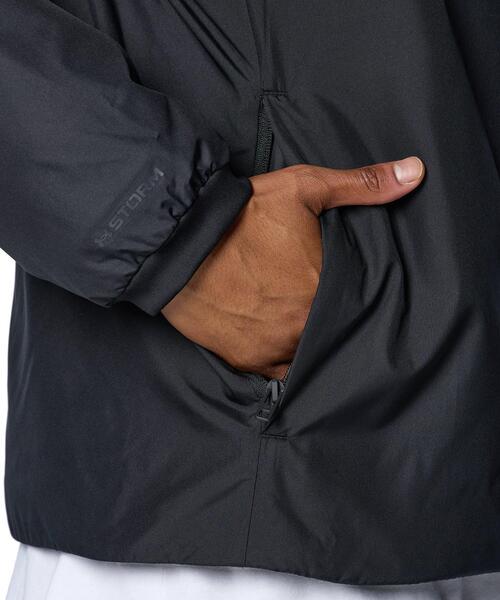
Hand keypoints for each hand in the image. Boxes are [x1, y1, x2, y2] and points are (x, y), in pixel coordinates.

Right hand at [162, 157, 424, 378]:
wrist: (178, 243)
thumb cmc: (242, 215)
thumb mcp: (303, 188)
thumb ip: (363, 185)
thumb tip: (417, 171)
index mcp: (325, 290)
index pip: (355, 301)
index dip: (348, 292)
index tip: (336, 282)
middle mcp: (303, 327)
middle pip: (330, 328)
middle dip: (326, 315)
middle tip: (313, 298)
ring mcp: (274, 348)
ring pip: (305, 351)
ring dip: (305, 337)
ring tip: (295, 317)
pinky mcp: (245, 360)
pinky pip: (276, 370)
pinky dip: (280, 356)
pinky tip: (277, 336)